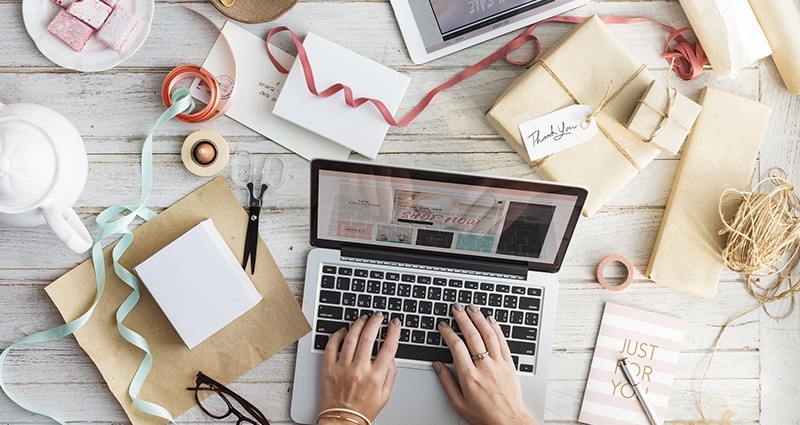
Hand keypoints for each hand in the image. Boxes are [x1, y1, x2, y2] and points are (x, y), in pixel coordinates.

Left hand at [318, 312, 400, 423]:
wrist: (341, 422)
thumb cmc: (362, 410)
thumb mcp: (385, 395)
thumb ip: (390, 374)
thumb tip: (391, 357)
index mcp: (375, 377)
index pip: (388, 348)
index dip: (394, 332)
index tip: (395, 323)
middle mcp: (359, 370)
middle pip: (369, 337)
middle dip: (375, 322)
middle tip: (378, 316)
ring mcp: (342, 368)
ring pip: (350, 338)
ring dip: (358, 324)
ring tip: (363, 319)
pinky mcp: (328, 369)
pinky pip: (331, 346)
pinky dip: (337, 335)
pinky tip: (343, 330)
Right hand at [434, 303, 537, 424]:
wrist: (507, 422)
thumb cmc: (483, 415)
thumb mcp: (458, 403)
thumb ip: (446, 382)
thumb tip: (438, 365)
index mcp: (469, 376)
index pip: (456, 347)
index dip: (448, 333)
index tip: (443, 326)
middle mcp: (484, 367)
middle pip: (472, 336)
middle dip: (463, 318)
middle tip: (456, 308)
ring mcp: (498, 364)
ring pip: (488, 334)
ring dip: (479, 318)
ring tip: (472, 308)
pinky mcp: (509, 364)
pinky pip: (502, 341)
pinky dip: (496, 328)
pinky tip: (490, 320)